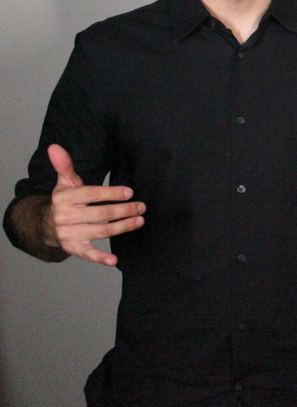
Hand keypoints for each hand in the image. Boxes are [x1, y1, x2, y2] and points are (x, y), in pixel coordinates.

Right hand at [45, 144, 144, 266]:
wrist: (44, 225)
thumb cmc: (63, 201)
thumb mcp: (64, 182)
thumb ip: (64, 165)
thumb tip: (54, 146)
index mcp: (64, 198)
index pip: (91, 194)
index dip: (111, 193)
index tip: (129, 192)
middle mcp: (65, 217)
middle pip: (100, 214)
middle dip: (123, 210)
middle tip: (141, 207)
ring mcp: (68, 234)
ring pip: (100, 231)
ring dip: (122, 227)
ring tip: (139, 221)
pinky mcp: (72, 248)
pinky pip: (87, 254)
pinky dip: (100, 258)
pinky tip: (114, 260)